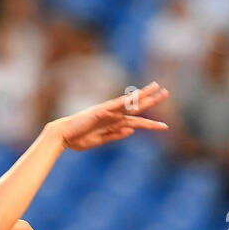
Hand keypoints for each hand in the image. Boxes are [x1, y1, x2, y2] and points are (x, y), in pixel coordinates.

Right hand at [50, 82, 168, 151]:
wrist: (62, 136)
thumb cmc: (78, 139)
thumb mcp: (100, 140)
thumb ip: (115, 135)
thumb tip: (132, 129)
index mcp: (113, 124)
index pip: (136, 121)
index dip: (151, 124)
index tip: (165, 126)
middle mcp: (113, 115)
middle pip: (137, 107)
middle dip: (152, 100)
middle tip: (166, 92)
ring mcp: (108, 112)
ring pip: (130, 103)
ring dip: (144, 96)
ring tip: (158, 88)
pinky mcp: (101, 111)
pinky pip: (117, 104)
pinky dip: (127, 100)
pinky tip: (137, 95)